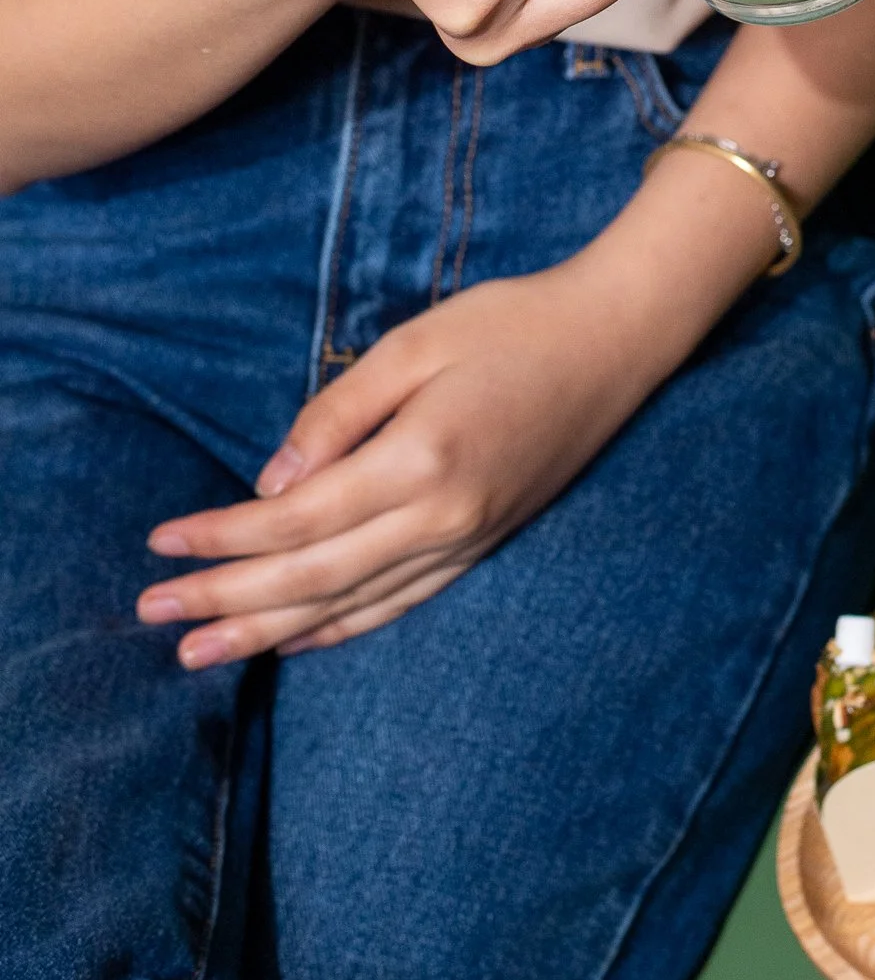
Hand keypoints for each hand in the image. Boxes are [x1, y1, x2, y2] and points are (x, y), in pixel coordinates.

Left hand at [134, 262, 683, 667]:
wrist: (616, 338)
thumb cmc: (512, 323)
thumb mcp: (415, 343)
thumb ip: (338, 414)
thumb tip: (271, 485)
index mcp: (422, 458)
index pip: (298, 518)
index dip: (222, 538)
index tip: (159, 547)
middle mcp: (446, 515)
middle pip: (314, 576)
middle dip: (226, 601)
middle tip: (152, 618)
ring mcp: (470, 535)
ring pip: (354, 603)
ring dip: (270, 631)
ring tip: (199, 656)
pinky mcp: (487, 538)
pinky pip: (404, 600)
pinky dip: (344, 626)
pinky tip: (298, 640)